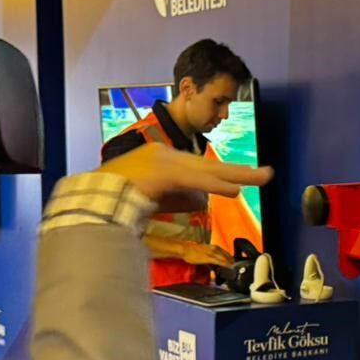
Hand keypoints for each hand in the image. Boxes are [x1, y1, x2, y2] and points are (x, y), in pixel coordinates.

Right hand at [101, 145, 271, 207]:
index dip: (223, 175)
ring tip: (262, 177)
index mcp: (163, 161)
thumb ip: (178, 199)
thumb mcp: (154, 198)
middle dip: (240, 171)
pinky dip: (213, 185)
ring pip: (206, 170)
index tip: (243, 180)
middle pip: (209, 165)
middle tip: (268, 174)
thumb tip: (201, 202)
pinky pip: (192, 179)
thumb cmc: (115, 199)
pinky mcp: (161, 172)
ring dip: (235, 175)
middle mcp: (166, 156)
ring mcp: (163, 162)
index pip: (200, 168)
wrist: (91, 196)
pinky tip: (233, 189)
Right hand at [182, 242, 233, 266]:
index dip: (231, 258)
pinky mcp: (208, 257)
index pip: (226, 253)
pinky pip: (219, 261)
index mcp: (214, 247)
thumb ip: (211, 256)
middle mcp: (215, 248)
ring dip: (230, 263)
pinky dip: (224, 264)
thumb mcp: (205, 252)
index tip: (235, 263)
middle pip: (227, 255)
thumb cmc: (193, 251)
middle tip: (237, 267)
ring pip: (224, 258)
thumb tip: (215, 263)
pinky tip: (228, 266)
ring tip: (235, 268)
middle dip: (232, 261)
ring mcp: (212, 253)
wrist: (186, 249)